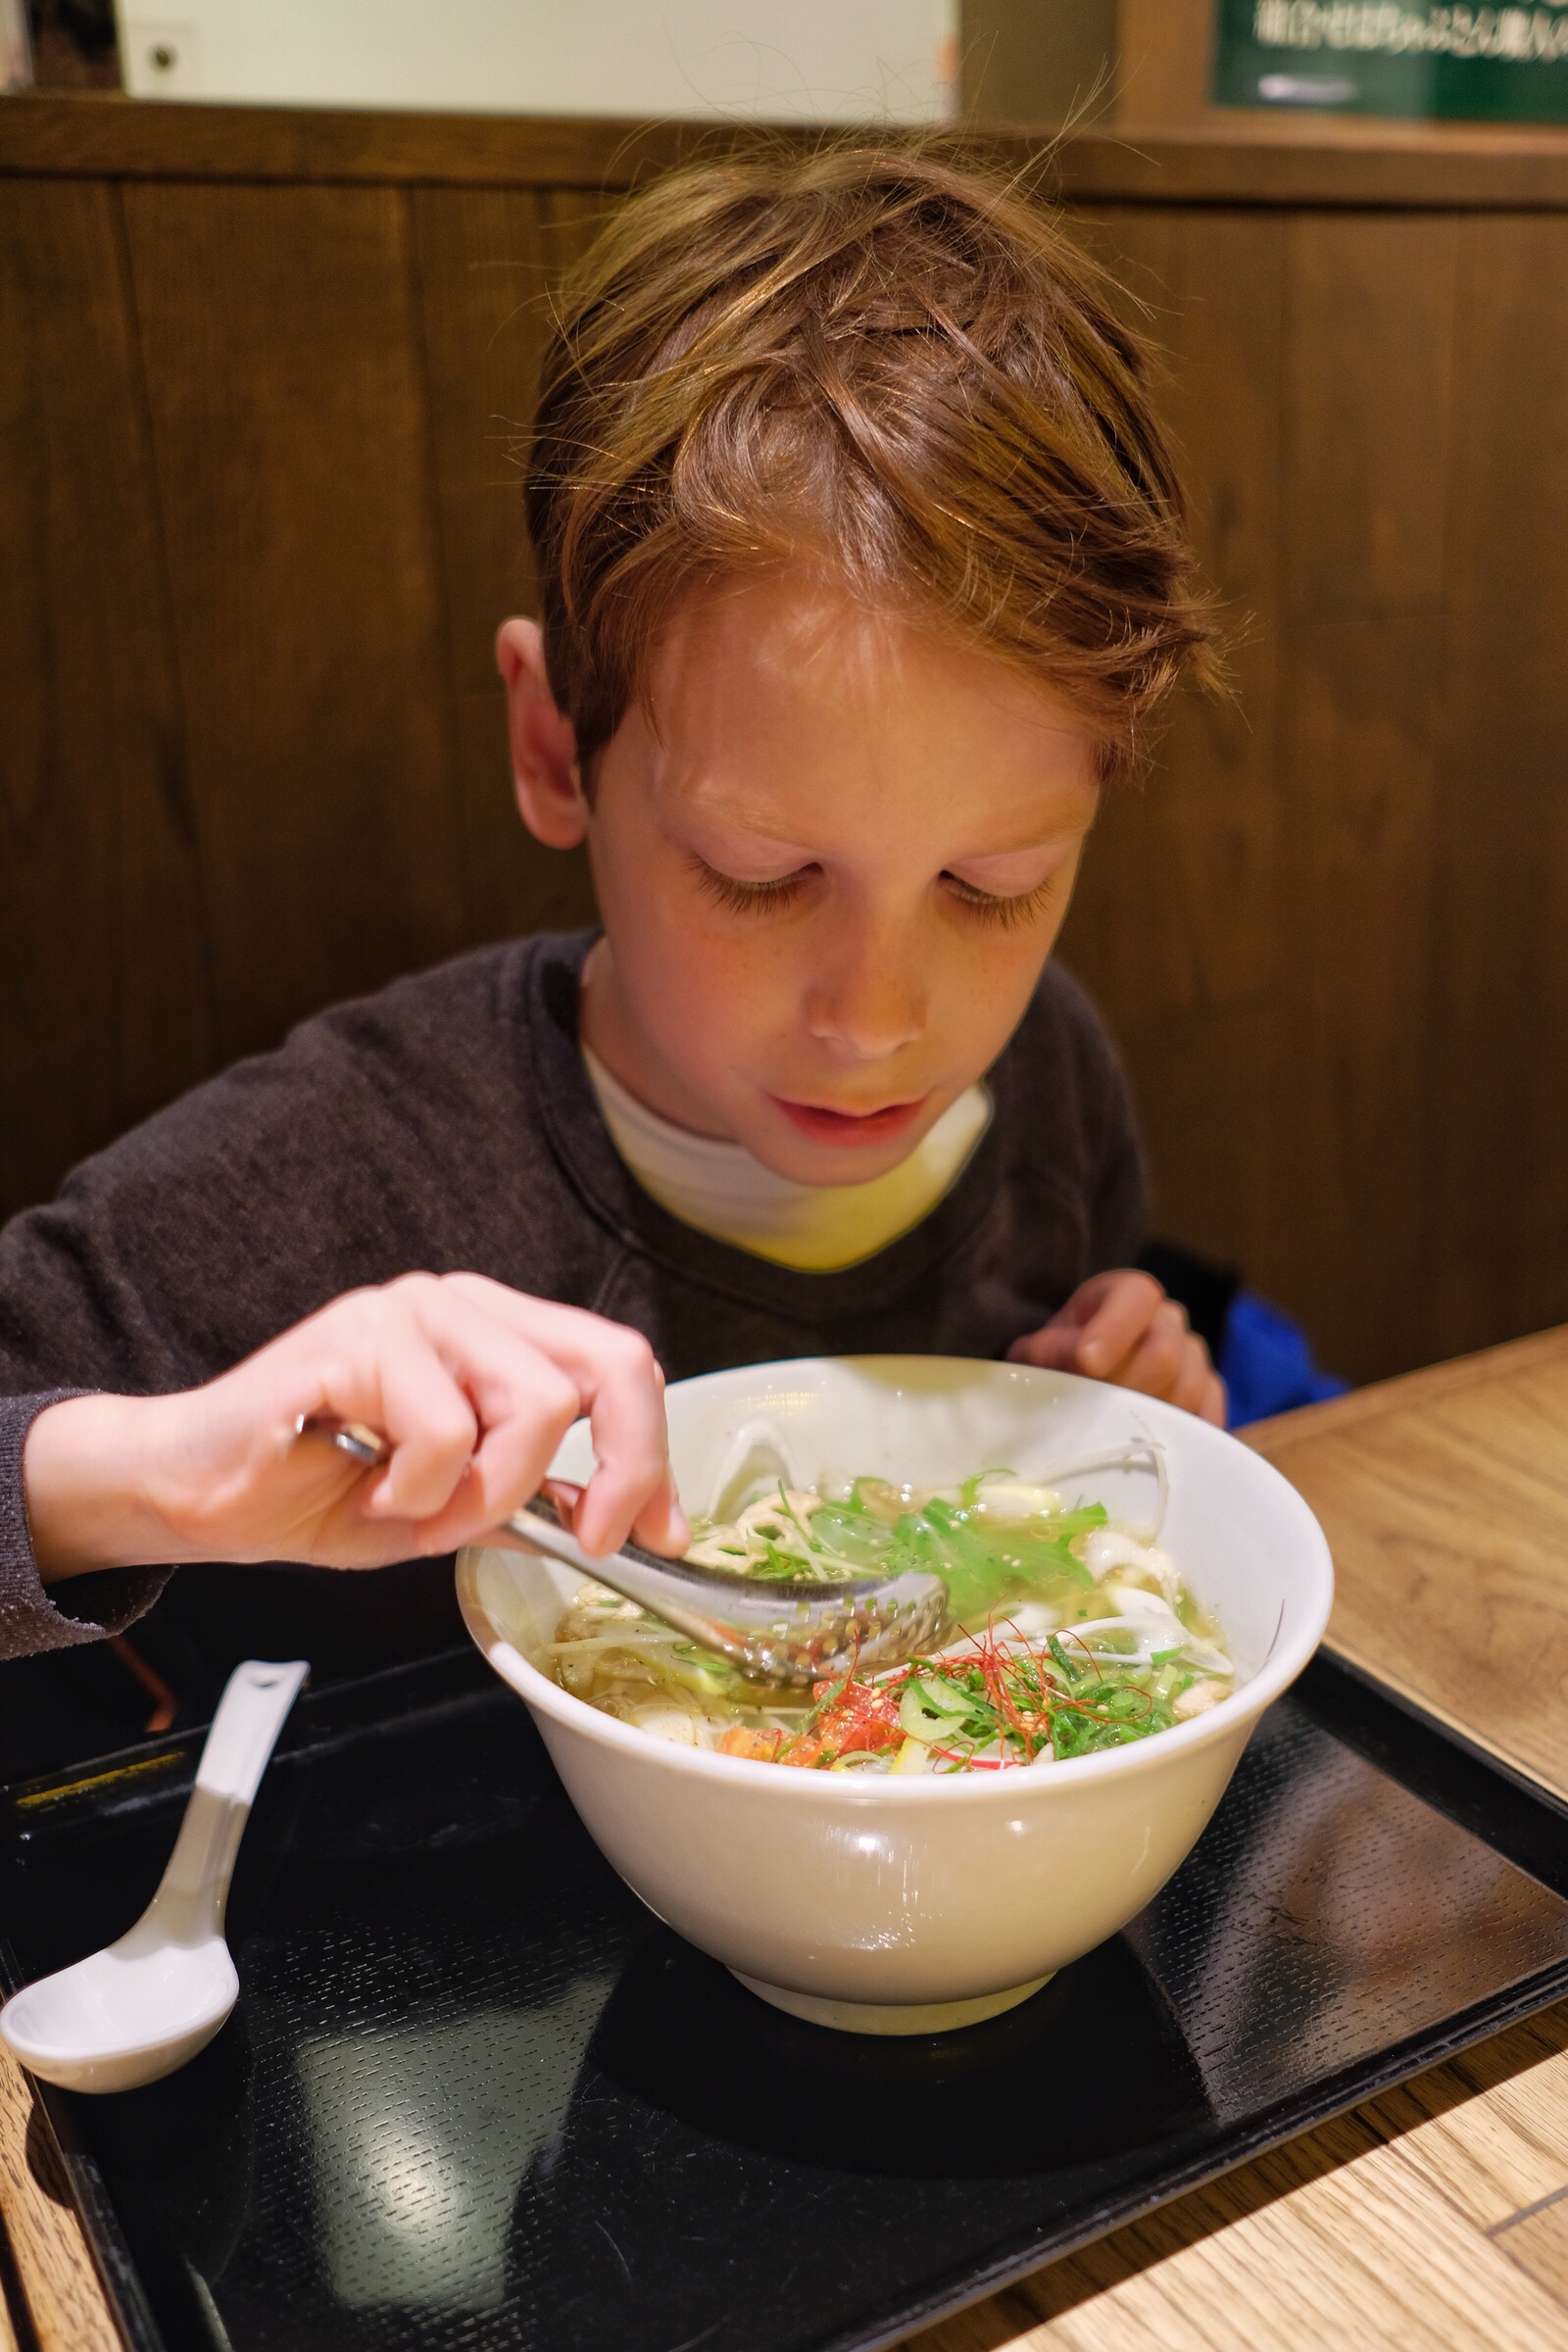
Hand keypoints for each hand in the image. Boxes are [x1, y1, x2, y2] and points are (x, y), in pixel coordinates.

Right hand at [25, 1273, 687, 1580]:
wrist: (199, 1492)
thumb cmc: (315, 1490)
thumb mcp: (452, 1509)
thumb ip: (535, 1500)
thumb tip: (630, 1518)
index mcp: (495, 1331)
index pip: (619, 1362)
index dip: (653, 1450)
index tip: (656, 1531)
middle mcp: (463, 1304)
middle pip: (607, 1365)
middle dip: (617, 1469)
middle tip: (581, 1539)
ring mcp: (412, 1310)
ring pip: (533, 1405)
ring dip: (487, 1494)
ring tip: (420, 1511)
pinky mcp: (359, 1335)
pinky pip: (445, 1431)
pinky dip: (419, 1493)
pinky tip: (370, 1490)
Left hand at [1007, 1269, 1225, 1425]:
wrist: (1075, 1391)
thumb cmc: (1056, 1366)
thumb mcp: (1039, 1353)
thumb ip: (1052, 1352)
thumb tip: (1080, 1362)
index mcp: (1126, 1294)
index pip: (1137, 1296)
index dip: (1113, 1329)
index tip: (1087, 1362)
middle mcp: (1166, 1318)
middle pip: (1166, 1352)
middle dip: (1127, 1387)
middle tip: (1095, 1412)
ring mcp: (1193, 1356)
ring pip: (1189, 1388)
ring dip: (1150, 1416)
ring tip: (1114, 1431)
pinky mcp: (1207, 1394)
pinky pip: (1207, 1414)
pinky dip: (1181, 1433)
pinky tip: (1152, 1444)